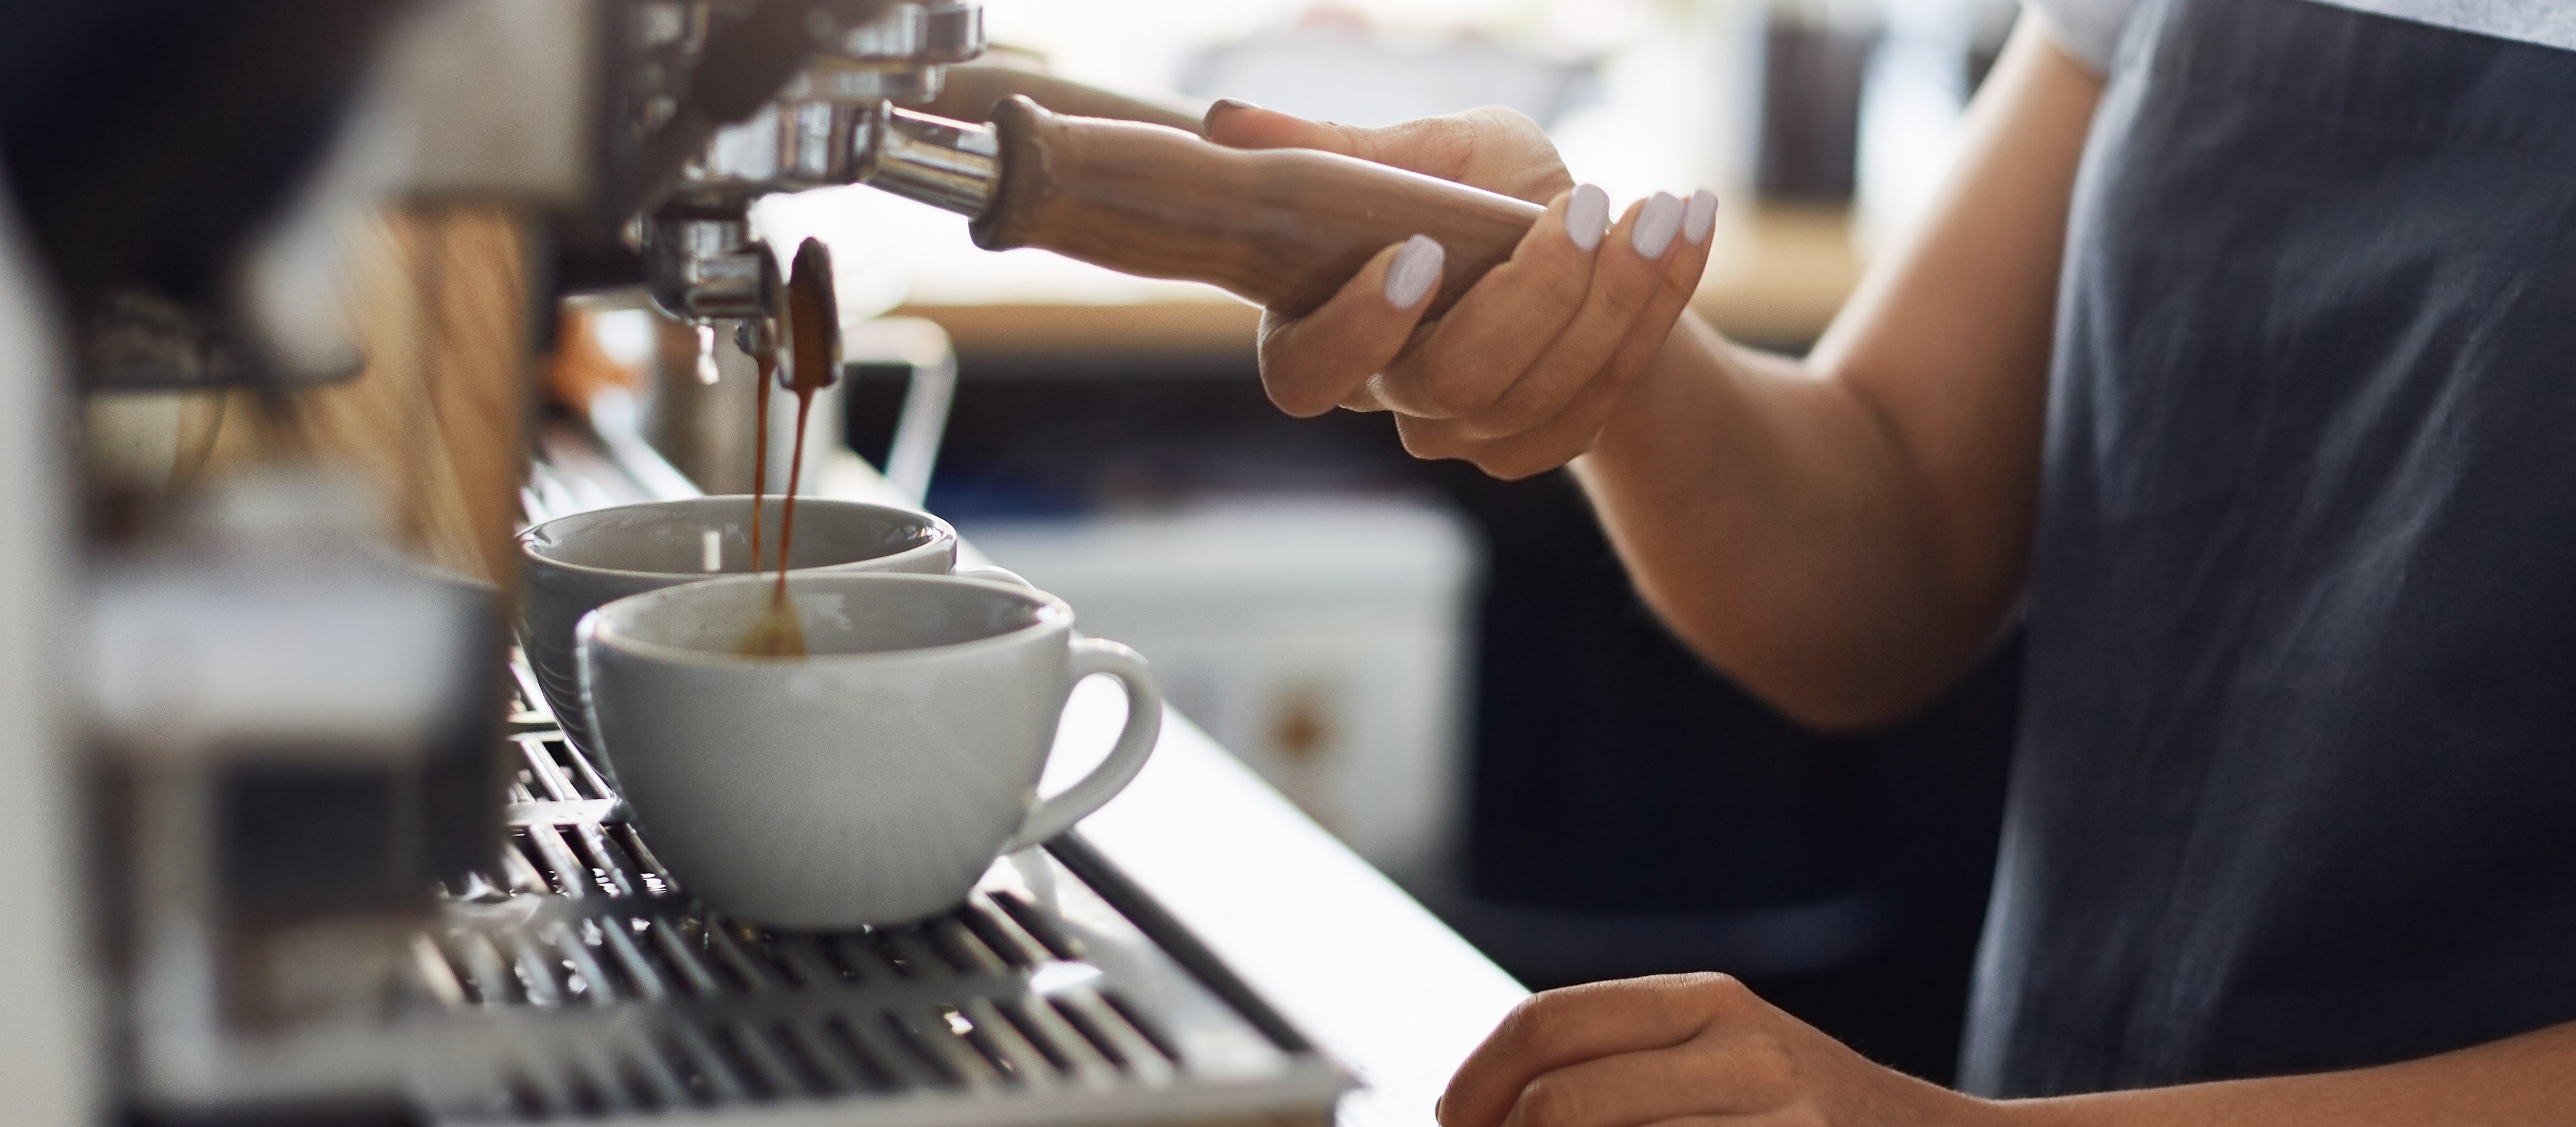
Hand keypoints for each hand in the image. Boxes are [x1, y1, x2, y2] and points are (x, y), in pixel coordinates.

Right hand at [1204, 102, 1715, 478]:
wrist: (1567, 236)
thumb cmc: (1464, 185)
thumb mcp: (1410, 151)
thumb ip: (1333, 147)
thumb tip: (1227, 120)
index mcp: (1325, 335)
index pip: (1309, 374)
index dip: (1361, 328)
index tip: (1422, 250)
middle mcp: (1394, 398)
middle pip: (1452, 386)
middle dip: (1531, 298)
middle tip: (1583, 205)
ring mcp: (1473, 431)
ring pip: (1545, 395)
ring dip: (1618, 297)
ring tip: (1662, 207)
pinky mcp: (1549, 438)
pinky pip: (1610, 392)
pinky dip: (1660, 306)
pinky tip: (1691, 224)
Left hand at [1440, 974, 2000, 1126]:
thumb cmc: (1807, 1118)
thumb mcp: (1724, 1056)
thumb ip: (1622, 1062)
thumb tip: (1480, 1107)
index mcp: (1710, 1003)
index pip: (1548, 1022)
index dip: (1477, 1078)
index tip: (1451, 1120)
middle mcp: (1742, 1053)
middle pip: (1559, 1103)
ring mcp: (1774, 1124)